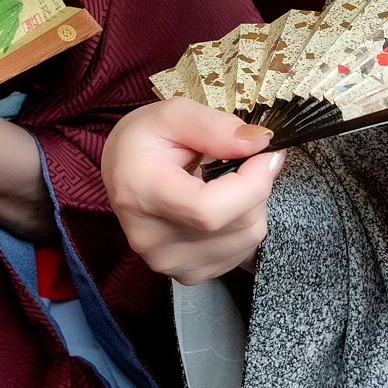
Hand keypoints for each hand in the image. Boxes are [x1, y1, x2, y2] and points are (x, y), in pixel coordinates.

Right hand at [102, 98, 282, 284]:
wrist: (122, 170)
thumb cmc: (144, 139)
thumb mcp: (173, 114)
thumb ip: (215, 126)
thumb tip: (258, 144)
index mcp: (141, 193)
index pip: (209, 210)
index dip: (252, 184)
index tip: (265, 154)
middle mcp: (151, 238)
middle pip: (236, 225)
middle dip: (257, 187)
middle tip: (245, 160)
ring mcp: (168, 262)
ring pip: (247, 241)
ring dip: (254, 206)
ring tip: (229, 183)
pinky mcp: (185, 274)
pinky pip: (241, 254)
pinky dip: (244, 226)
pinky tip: (225, 206)